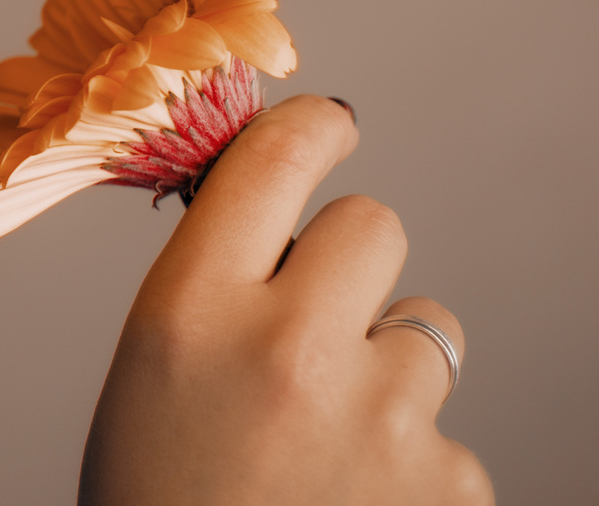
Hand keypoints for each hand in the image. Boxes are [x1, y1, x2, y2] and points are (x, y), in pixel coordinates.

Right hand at [80, 95, 490, 503]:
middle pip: (372, 227)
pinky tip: (353, 503)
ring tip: (326, 446)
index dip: (312, 130)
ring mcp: (379, 415)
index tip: (328, 130)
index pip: (275, 159)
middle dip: (353, 265)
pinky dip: (413, 465)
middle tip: (317, 322)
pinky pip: (447, 435)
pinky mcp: (445, 481)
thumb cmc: (159, 502)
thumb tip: (272, 212)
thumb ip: (210, 290)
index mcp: (190, 309)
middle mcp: (287, 345)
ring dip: (389, 371)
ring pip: (424, 332)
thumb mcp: (151, 374)